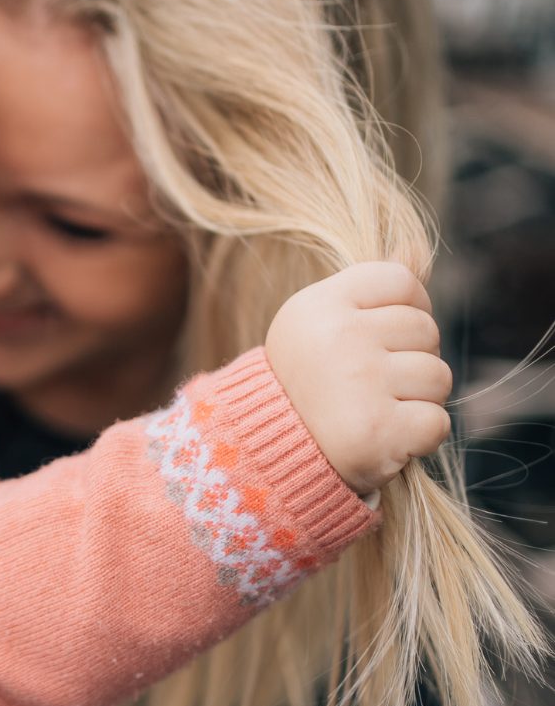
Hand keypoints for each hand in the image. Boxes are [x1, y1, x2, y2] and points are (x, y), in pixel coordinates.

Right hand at [265, 261, 451, 494]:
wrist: (266, 457)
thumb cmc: (304, 385)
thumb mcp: (321, 325)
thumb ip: (371, 290)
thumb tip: (416, 248)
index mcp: (320, 305)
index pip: (402, 281)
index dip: (407, 309)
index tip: (383, 338)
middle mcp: (339, 337)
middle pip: (426, 330)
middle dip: (411, 359)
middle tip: (371, 386)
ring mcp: (360, 383)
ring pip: (438, 376)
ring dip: (418, 399)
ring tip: (377, 411)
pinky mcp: (378, 431)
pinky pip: (437, 422)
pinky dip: (419, 438)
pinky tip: (385, 440)